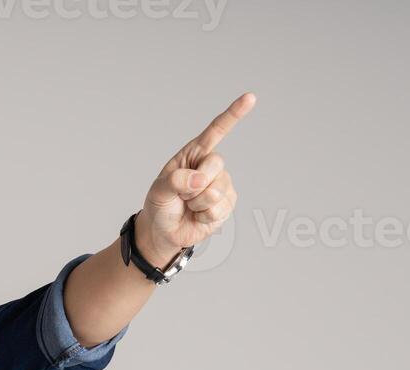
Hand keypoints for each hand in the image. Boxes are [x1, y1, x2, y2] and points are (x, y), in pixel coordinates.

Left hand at [136, 92, 255, 261]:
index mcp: (194, 154)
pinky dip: (203, 215)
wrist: (164, 231)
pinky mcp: (227, 203)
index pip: (216, 131)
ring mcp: (222, 184)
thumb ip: (175, 181)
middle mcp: (211, 166)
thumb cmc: (161, 205)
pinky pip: (218, 208)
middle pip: (216, 163)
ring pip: (215, 190)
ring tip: (188, 206)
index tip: (250, 98)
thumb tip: (200, 180)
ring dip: (196, 203)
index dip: (233, 115)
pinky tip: (197, 215)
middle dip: (196, 182)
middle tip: (182, 194)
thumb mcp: (159, 191)